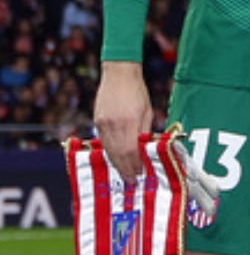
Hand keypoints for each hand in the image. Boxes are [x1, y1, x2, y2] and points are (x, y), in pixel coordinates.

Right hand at [93, 60, 153, 179]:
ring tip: (123, 173)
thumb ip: (144, 132)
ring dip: (116, 163)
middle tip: (130, 180)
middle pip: (117, 153)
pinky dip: (109, 152)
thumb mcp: (147, 112)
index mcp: (128, 122)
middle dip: (124, 169)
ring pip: (108, 149)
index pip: (130, 151)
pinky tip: (115, 159)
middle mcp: (112, 125)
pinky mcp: (97, 121)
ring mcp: (102, 123)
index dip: (134, 165)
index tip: (139, 174)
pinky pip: (103, 142)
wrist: (118, 74)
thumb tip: (144, 150)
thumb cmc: (137, 92)